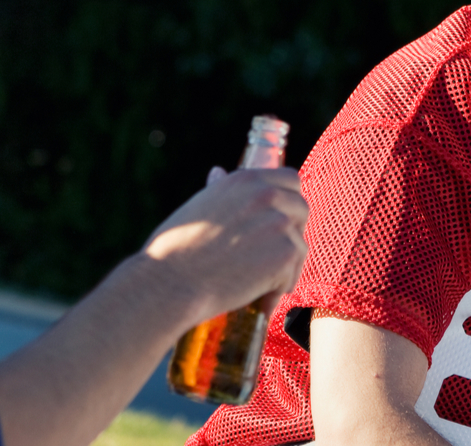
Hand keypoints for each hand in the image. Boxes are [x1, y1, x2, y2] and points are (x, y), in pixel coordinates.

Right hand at [140, 166, 308, 321]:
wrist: (169, 281)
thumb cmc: (174, 249)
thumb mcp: (197, 206)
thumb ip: (218, 191)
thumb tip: (219, 172)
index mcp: (245, 179)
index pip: (289, 180)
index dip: (287, 202)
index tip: (278, 223)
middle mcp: (266, 194)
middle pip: (301, 209)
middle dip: (291, 233)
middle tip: (270, 258)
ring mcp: (279, 222)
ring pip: (299, 244)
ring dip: (285, 266)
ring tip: (260, 285)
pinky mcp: (286, 253)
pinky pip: (292, 272)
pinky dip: (278, 289)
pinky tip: (259, 299)